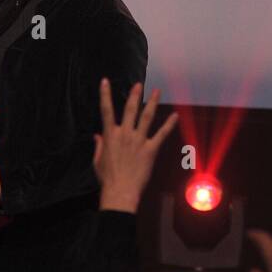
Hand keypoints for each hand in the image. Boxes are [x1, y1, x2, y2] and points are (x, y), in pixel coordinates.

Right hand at [93, 79, 178, 213]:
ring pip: (147, 117)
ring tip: (157, 92)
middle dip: (134, 95)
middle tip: (139, 84)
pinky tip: (175, 116)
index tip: (105, 81)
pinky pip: (161, 134)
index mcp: (110, 135)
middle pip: (130, 110)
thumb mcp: (97, 160)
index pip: (106, 110)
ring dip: (152, 103)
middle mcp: (125, 134)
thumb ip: (98, 146)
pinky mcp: (151, 149)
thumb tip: (96, 135)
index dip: (105, 94)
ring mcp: (139, 141)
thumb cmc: (107, 178)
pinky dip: (169, 125)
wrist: (120, 190)